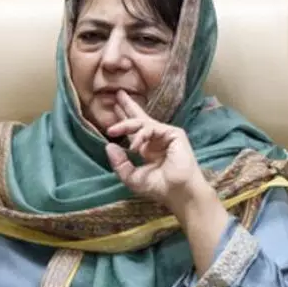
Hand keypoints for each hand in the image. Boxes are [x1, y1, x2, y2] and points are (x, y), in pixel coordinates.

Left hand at [105, 90, 208, 210]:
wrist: (178, 193)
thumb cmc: (158, 188)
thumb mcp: (132, 177)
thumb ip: (119, 163)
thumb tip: (109, 145)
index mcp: (147, 149)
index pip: (134, 131)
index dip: (123, 120)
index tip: (113, 109)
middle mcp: (155, 140)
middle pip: (140, 118)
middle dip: (128, 106)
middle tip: (117, 93)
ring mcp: (165, 135)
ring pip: (142, 123)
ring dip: (125, 124)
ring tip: (112, 130)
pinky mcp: (174, 133)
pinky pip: (152, 128)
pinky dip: (141, 136)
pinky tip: (135, 147)